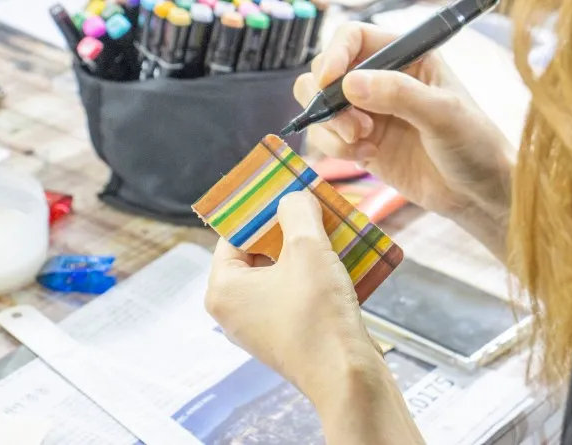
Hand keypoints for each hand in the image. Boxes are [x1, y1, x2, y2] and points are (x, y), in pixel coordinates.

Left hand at [205, 191, 380, 401]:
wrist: (348, 378)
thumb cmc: (318, 314)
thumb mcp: (307, 248)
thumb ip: (296, 212)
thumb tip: (292, 197)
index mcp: (223, 289)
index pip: (234, 235)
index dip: (261, 212)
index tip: (285, 193)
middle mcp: (234, 311)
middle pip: (258, 254)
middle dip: (287, 230)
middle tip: (311, 207)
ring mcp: (260, 327)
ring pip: (281, 274)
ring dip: (306, 251)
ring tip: (330, 229)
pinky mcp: (287, 338)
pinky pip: (295, 295)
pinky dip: (314, 276)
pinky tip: (341, 261)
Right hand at [295, 22, 514, 223]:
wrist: (478, 193)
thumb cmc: (474, 143)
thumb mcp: (444, 113)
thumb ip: (399, 94)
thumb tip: (349, 83)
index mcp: (405, 55)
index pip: (353, 38)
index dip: (334, 54)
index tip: (328, 81)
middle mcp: (381, 79)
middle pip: (325, 70)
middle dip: (327, 98)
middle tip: (353, 126)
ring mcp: (367, 112)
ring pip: (320, 106)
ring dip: (331, 127)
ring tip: (362, 143)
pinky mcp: (359, 143)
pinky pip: (326, 138)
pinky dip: (336, 148)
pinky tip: (367, 157)